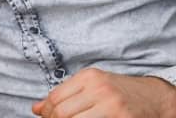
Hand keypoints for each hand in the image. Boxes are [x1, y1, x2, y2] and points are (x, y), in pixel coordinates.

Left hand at [32, 67, 175, 117]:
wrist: (155, 98)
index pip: (55, 97)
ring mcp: (111, 104)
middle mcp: (99, 88)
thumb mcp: (91, 86)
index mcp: (89, 77)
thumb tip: (36, 109)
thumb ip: (64, 95)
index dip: (48, 112)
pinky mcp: (121, 117)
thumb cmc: (118, 92)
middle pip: (62, 112)